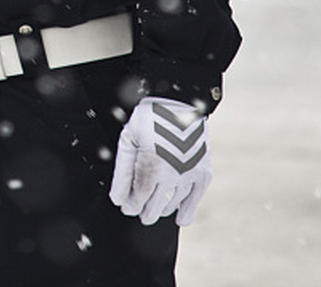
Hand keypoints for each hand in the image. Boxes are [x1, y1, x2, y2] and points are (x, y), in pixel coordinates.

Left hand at [109, 96, 211, 225]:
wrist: (180, 103)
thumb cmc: (149, 119)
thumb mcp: (129, 140)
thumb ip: (122, 172)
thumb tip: (117, 199)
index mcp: (151, 166)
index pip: (138, 200)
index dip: (131, 207)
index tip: (127, 206)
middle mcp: (172, 175)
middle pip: (154, 208)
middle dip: (144, 212)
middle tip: (139, 210)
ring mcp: (189, 175)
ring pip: (171, 204)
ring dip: (160, 209)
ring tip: (154, 206)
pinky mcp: (203, 172)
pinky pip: (195, 199)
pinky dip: (187, 212)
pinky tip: (180, 218)